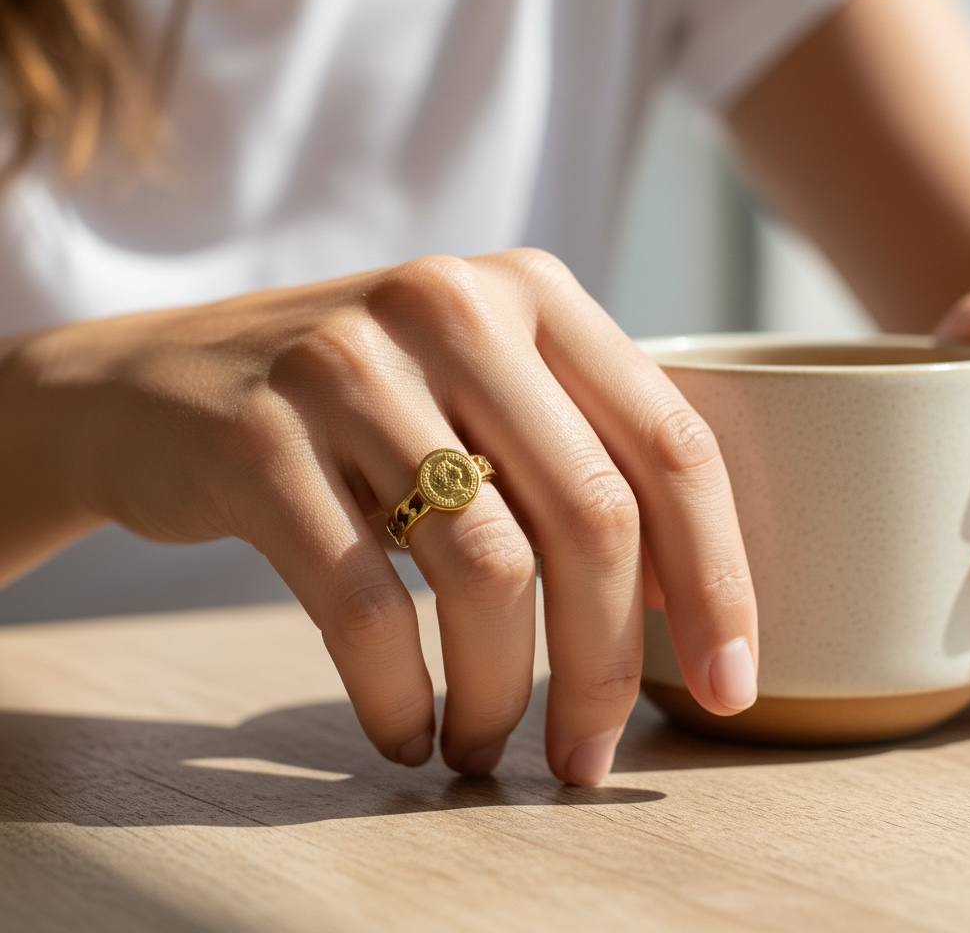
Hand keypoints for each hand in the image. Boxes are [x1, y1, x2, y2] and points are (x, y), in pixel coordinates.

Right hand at [13, 248, 757, 783]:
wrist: (158, 382)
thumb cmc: (354, 408)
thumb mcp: (474, 390)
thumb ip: (572, 458)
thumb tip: (683, 605)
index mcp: (532, 292)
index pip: (673, 446)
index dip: (718, 581)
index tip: (731, 688)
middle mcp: (451, 306)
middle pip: (591, 516)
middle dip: (608, 665)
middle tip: (590, 755)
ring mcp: (348, 365)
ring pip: (485, 569)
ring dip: (501, 693)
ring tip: (485, 747)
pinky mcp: (259, 438)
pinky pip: (364, 604)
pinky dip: (399, 693)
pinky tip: (407, 729)